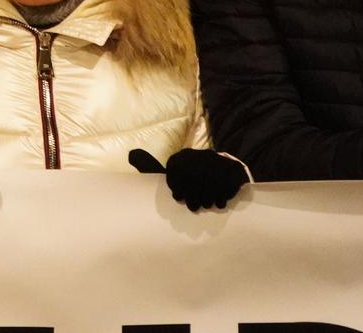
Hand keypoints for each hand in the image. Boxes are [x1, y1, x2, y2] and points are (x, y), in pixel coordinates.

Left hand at [130, 148, 248, 211]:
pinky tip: (219, 203)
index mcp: (183, 156)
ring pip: (209, 184)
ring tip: (205, 204)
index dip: (177, 187)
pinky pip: (226, 186)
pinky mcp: (232, 171)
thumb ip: (151, 167)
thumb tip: (131, 154)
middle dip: (193, 196)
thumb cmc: (193, 175)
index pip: (176, 171)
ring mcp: (217, 162)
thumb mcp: (173, 169)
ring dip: (207, 198)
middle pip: (193, 179)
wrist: (223, 168)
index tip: (178, 197)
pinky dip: (222, 198)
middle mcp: (199, 155)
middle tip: (193, 207)